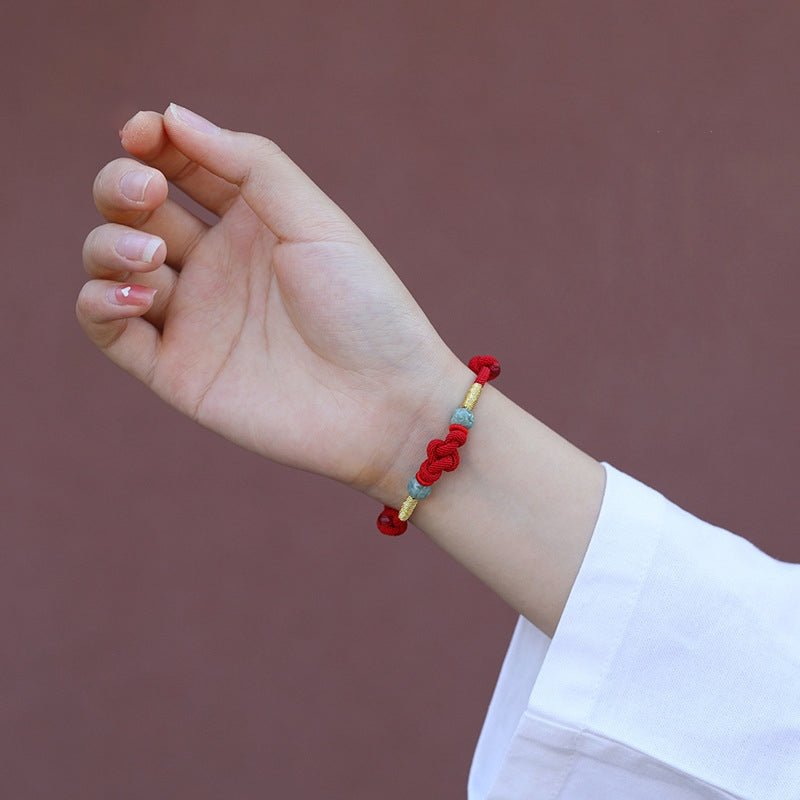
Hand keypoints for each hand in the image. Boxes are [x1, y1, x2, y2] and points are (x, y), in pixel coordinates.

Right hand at [78, 104, 461, 500]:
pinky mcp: (175, 369)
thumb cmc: (365, 308)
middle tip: (147, 193)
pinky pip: (107, 328)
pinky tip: (137, 295)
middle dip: (121, 186)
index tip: (144, 131)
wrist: (385, 403)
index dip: (153, 141)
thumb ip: (251, 165)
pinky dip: (99, 302)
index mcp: (250, 222)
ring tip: (156, 258)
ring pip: (109, 262)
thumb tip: (174, 115)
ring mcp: (192, 316)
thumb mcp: (316, 221)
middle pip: (133, 209)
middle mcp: (214, 264)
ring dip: (108, 244)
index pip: (179, 167)